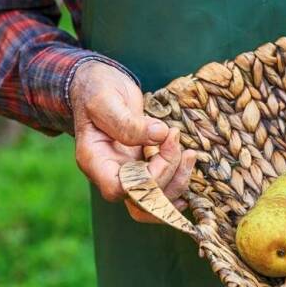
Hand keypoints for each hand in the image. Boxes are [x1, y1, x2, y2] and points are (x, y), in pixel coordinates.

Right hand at [71, 61, 195, 222]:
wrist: (101, 85)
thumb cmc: (97, 90)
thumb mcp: (106, 100)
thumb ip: (127, 121)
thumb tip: (160, 135)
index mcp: (95, 160)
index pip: (119, 189)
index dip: (149, 177)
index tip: (166, 141)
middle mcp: (111, 173)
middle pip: (142, 201)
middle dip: (170, 179)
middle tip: (182, 145)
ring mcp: (128, 172)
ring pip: (155, 200)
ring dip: (179, 181)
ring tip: (190, 153)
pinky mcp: (143, 166)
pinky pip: (162, 187)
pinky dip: (179, 179)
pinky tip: (188, 164)